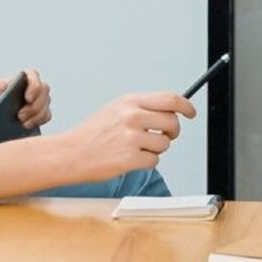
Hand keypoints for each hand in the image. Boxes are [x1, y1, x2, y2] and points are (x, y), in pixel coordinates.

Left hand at [0, 70, 51, 131]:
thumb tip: (4, 84)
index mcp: (11, 84)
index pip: (31, 74)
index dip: (34, 84)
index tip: (28, 98)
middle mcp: (23, 91)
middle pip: (43, 89)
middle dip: (37, 103)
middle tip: (20, 117)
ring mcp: (30, 105)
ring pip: (46, 103)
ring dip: (39, 113)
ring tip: (23, 124)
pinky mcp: (33, 119)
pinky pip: (45, 116)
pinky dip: (40, 121)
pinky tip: (27, 127)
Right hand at [56, 91, 195, 180]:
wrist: (71, 153)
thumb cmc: (93, 133)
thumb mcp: (116, 110)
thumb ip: (142, 107)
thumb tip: (171, 110)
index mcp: (129, 101)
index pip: (170, 99)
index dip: (186, 106)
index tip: (191, 112)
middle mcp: (132, 116)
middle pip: (173, 122)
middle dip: (173, 132)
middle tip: (164, 136)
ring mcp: (131, 137)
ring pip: (165, 144)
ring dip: (156, 149)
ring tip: (136, 148)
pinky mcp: (130, 158)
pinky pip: (154, 161)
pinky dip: (146, 162)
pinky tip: (130, 159)